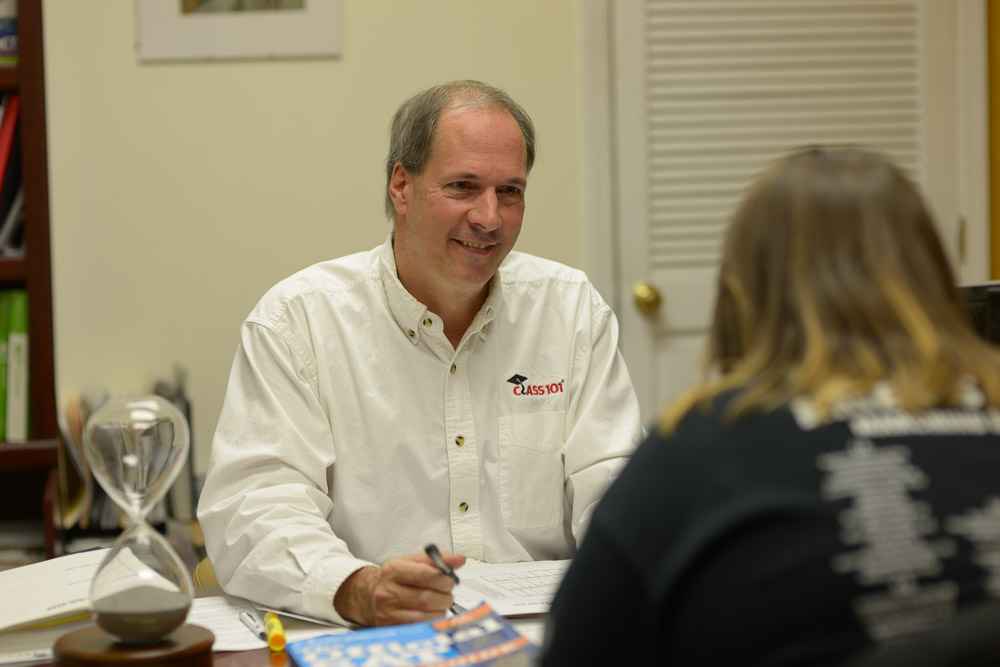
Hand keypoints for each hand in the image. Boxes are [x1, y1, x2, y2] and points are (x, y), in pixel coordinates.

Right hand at [334, 550, 465, 625]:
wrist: (367, 595)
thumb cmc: (393, 577)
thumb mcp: (410, 561)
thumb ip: (435, 560)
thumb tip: (459, 560)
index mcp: (393, 570)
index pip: (425, 574)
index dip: (443, 577)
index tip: (450, 578)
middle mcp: (388, 592)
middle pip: (427, 597)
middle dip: (445, 595)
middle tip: (448, 591)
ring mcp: (388, 612)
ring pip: (426, 614)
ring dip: (441, 608)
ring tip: (440, 601)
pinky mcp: (392, 627)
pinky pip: (421, 626)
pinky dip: (433, 619)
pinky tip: (432, 612)